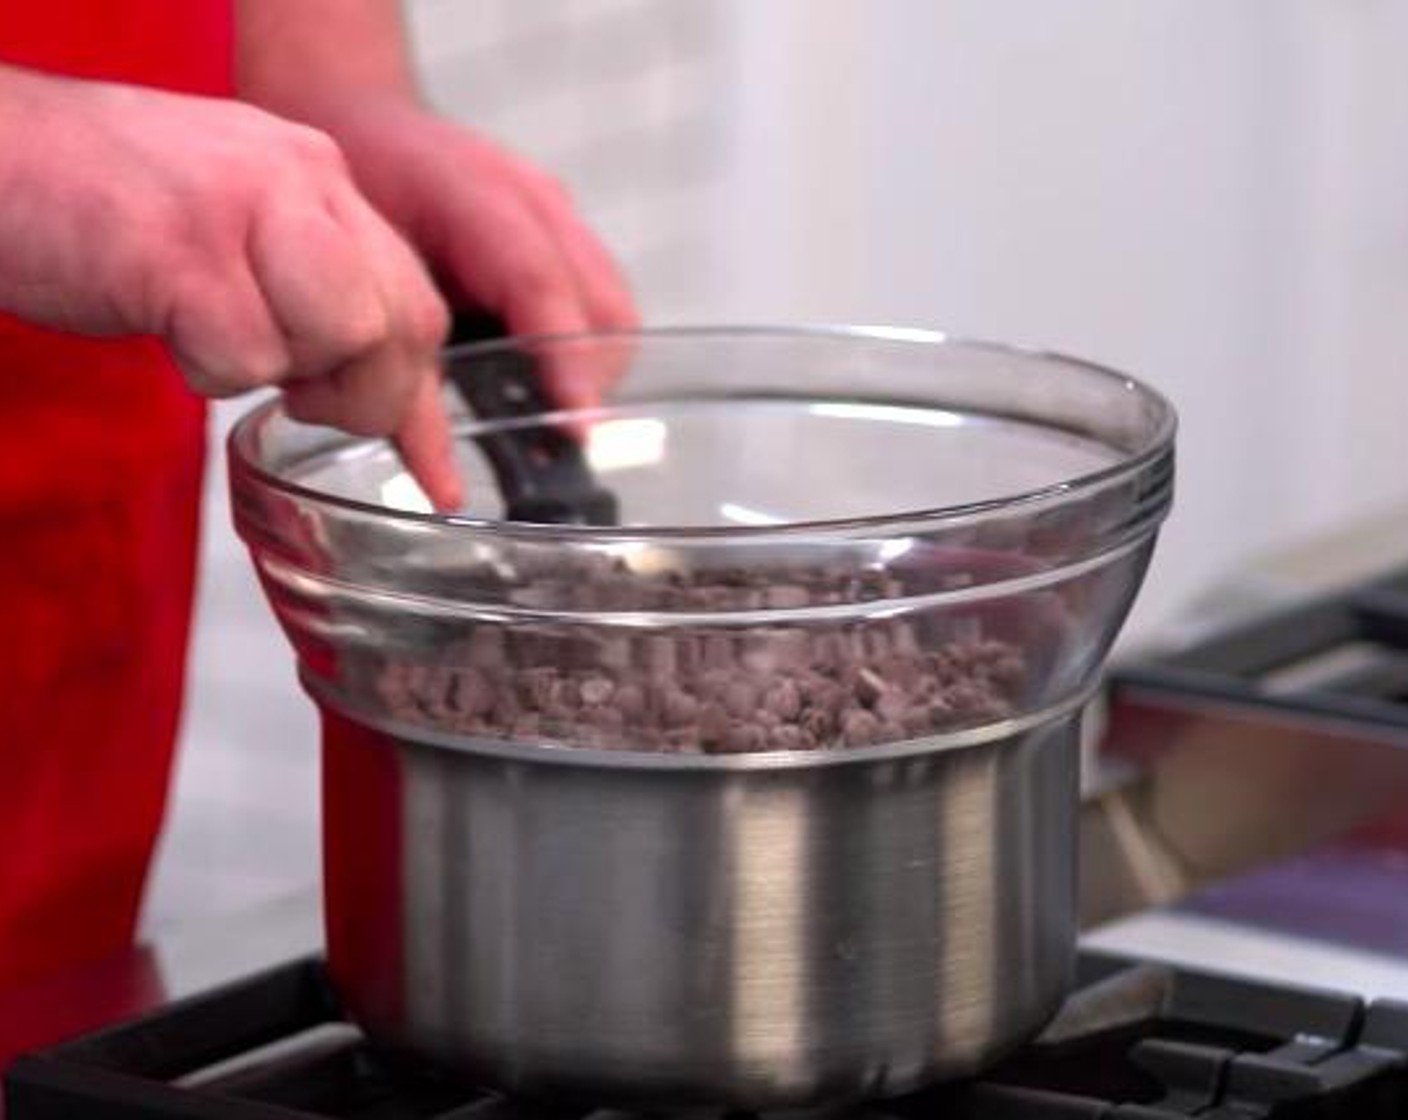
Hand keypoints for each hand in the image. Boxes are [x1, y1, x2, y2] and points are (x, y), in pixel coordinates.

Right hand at [0, 66, 461, 508]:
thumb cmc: (99, 208)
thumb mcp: (238, 245)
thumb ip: (314, 303)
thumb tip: (385, 406)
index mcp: (317, 178)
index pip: (417, 303)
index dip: (423, 402)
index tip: (436, 482)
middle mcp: (298, 179)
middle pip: (404, 324)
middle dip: (362, 394)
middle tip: (295, 393)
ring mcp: (243, 206)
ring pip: (345, 334)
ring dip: (285, 372)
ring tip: (218, 340)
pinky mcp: (181, 247)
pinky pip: (246, 354)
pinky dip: (210, 371)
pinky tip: (168, 328)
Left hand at [310, 97, 639, 408]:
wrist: (364, 119)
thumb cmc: (353, 190)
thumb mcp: (358, 265)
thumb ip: (403, 350)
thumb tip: (432, 449)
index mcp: (475, 193)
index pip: (539, 283)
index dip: (564, 361)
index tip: (577, 428)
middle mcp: (533, 200)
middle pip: (601, 304)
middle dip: (589, 379)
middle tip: (557, 441)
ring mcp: (558, 212)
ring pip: (611, 308)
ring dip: (593, 370)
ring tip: (554, 421)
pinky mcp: (566, 233)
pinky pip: (600, 300)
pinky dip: (584, 350)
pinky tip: (550, 384)